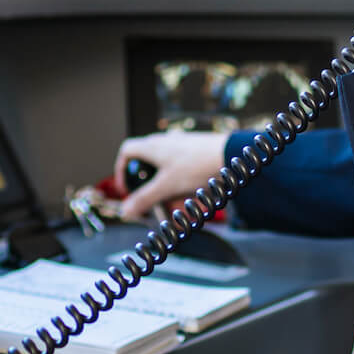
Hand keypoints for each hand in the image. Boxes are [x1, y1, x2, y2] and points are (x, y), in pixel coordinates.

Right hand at [113, 130, 227, 220]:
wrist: (232, 155)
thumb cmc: (198, 166)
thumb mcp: (166, 187)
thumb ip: (144, 199)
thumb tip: (125, 211)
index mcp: (153, 146)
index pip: (127, 151)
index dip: (122, 169)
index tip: (127, 188)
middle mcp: (166, 142)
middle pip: (147, 163)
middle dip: (150, 187)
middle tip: (155, 203)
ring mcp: (182, 144)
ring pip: (167, 169)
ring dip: (168, 189)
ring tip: (177, 205)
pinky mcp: (197, 150)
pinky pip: (183, 170)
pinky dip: (183, 184)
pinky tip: (193, 196)